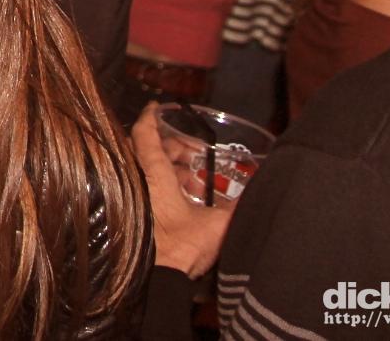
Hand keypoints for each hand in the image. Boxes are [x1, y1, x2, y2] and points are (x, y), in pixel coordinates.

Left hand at [132, 102, 234, 277]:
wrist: (157, 281)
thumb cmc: (182, 248)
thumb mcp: (218, 224)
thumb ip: (237, 206)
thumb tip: (258, 190)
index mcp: (152, 175)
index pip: (145, 135)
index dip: (151, 118)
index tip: (158, 107)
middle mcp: (137, 181)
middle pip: (147, 152)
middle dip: (172, 148)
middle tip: (195, 154)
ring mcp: (132, 198)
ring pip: (146, 171)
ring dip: (170, 170)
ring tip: (196, 182)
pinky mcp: (131, 215)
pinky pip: (145, 189)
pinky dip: (162, 188)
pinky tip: (184, 201)